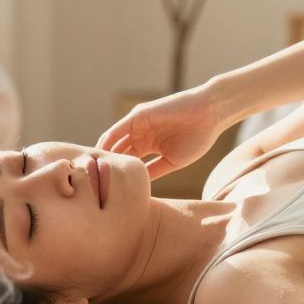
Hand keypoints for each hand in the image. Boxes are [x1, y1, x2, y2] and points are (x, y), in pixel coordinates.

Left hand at [96, 87, 222, 179]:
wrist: (209, 114)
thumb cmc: (197, 138)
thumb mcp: (172, 160)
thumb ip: (154, 171)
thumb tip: (139, 186)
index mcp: (148, 145)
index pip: (126, 160)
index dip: (117, 174)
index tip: (106, 190)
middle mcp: (140, 134)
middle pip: (115, 151)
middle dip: (105, 166)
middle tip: (94, 184)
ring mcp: (138, 125)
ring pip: (112, 141)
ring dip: (102, 156)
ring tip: (94, 173)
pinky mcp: (138, 116)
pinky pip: (117, 130)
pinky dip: (107, 143)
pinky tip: (101, 156)